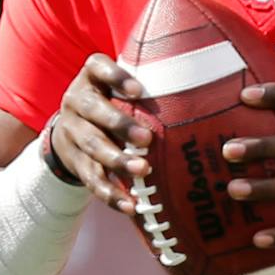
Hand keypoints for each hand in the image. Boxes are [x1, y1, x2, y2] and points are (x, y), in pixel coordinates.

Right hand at [47, 54, 152, 213]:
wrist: (66, 130)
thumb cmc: (113, 102)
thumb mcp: (119, 85)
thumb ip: (150, 81)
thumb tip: (208, 82)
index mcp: (91, 78)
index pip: (99, 69)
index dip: (117, 79)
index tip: (139, 91)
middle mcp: (76, 102)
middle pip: (95, 112)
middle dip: (120, 125)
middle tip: (147, 139)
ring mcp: (73, 132)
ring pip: (93, 147)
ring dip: (117, 161)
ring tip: (142, 171)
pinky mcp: (75, 162)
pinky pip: (91, 179)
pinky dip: (111, 194)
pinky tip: (130, 205)